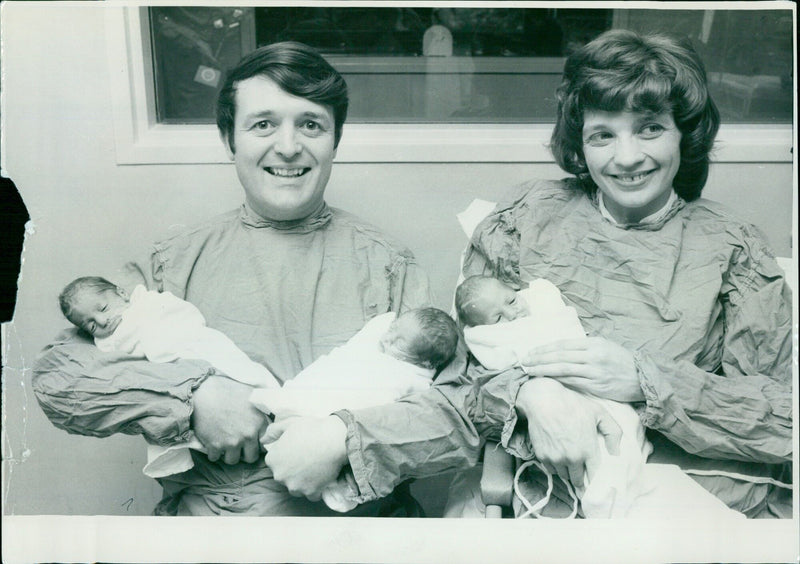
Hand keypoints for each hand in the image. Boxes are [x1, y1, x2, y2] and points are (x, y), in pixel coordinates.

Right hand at [191, 375, 267, 464]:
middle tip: (238, 445)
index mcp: (259, 423)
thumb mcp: (252, 395)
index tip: (252, 442)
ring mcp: (231, 442)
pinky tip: (213, 441)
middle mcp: (248, 435)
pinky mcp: (215, 446)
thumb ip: (263, 408)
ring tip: (225, 443)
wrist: (204, 393)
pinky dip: (213, 452)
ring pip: (233, 460)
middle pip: (251, 457)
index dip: (258, 444)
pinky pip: (215, 458)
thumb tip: (272, 414)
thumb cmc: (228, 390)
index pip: (265, 445)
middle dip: (245, 452)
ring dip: (229, 454)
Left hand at [263, 415, 347, 500]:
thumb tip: (263, 440)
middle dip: (292, 470)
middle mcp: (280, 476)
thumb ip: (272, 431)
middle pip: (284, 476)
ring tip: (314, 468)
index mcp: (273, 460)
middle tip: (306, 458)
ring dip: (302, 481)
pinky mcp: (310, 492)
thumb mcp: (289, 423)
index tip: (296, 451)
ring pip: (296, 487)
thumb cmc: (311, 429)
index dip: (286, 456)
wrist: (334, 440)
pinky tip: (320, 477)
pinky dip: (315, 489)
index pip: (275, 462)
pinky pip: (311, 494)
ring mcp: (295, 486)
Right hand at [516, 377, 621, 488]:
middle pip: (578, 480)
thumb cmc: (572, 404)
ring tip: (569, 462)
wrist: (543, 400)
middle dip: (581, 479)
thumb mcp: (599, 413)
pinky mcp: (542, 456)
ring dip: (567, 472)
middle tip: (582, 477)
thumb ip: (613, 433)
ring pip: (564, 475)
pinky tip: (557, 456)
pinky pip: (551, 469)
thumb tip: (616, 452)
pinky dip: (555, 466)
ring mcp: (555, 458)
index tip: (597, 486)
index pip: (594, 476)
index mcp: (588, 449)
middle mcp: (572, 458)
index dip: (596, 482)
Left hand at [521, 337, 643, 401]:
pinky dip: (557, 381)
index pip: (563, 344)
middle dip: (539, 358)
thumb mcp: (604, 346)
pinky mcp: (596, 386)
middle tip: (524, 361)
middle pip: (559, 356)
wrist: (642, 378)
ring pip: (563, 369)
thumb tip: (561, 349)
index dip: (544, 348)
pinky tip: (546, 381)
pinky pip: (572, 382)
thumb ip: (584, 347)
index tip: (531, 351)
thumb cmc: (621, 361)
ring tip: (529, 371)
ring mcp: (594, 371)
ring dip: (543, 370)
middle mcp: (593, 355)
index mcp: (594, 343)